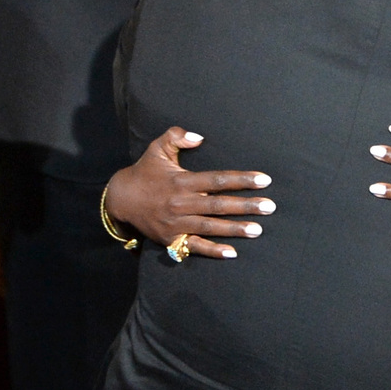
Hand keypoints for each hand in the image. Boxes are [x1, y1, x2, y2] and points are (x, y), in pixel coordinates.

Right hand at [104, 127, 272, 258]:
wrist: (120, 199)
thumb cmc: (144, 172)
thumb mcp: (156, 148)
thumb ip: (176, 137)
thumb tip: (199, 137)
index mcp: (182, 181)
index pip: (217, 179)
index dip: (241, 179)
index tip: (264, 180)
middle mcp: (181, 203)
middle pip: (218, 205)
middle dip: (246, 206)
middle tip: (270, 207)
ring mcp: (177, 223)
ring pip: (211, 227)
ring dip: (235, 229)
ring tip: (258, 229)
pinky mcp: (172, 239)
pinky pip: (195, 247)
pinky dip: (213, 251)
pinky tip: (232, 252)